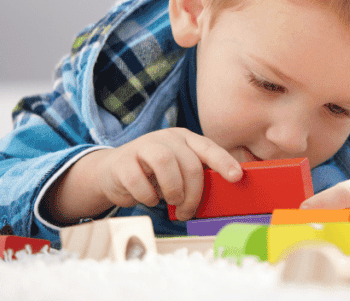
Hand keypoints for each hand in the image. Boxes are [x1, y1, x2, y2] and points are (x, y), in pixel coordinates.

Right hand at [93, 128, 240, 220]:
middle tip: (188, 212)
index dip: (224, 161)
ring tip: (171, 202)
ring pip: (165, 163)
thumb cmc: (153, 174)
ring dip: (173, 190)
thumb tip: (221, 194)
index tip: (236, 177)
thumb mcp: (178, 169)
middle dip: (194, 193)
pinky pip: (138, 180)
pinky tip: (150, 199)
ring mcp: (142, 146)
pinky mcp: (122, 162)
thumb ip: (196, 175)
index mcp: (185, 138)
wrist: (112, 172)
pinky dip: (147, 196)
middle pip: (189, 163)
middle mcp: (166, 138)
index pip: (208, 147)